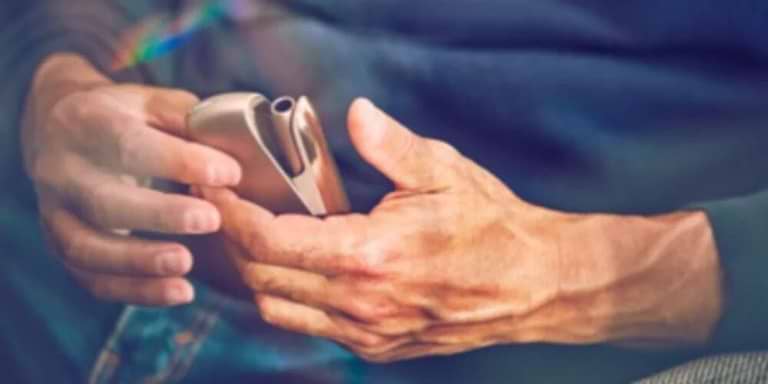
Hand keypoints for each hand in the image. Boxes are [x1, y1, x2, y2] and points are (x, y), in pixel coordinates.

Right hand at [22, 53, 241, 305]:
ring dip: (141, 262)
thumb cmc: (125, 118)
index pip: (132, 145)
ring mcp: (56, 213)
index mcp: (90, 123)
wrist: (59, 131)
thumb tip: (237, 150)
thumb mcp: (152, 103)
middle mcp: (63, 170)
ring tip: (187, 266)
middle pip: (104, 201)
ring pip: (88, 248)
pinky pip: (92, 278)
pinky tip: (178, 292)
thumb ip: (188, 122)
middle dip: (160, 215)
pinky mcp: (60, 246)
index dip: (181, 161)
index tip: (229, 173)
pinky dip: (135, 291)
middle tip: (210, 221)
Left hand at [203, 99, 721, 361]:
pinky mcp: (379, 347)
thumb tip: (356, 114)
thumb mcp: (444, 172)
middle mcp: (361, 302)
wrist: (535, 285)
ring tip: (255, 238)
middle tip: (229, 207)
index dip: (232, 215)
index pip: (269, 242)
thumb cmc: (492, 227)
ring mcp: (368, 332)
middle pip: (261, 278)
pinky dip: (289, 297)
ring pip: (278, 310)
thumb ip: (391, 145)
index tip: (218, 189)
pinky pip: (311, 327)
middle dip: (233, 242)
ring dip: (255, 274)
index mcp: (369, 255)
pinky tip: (299, 268)